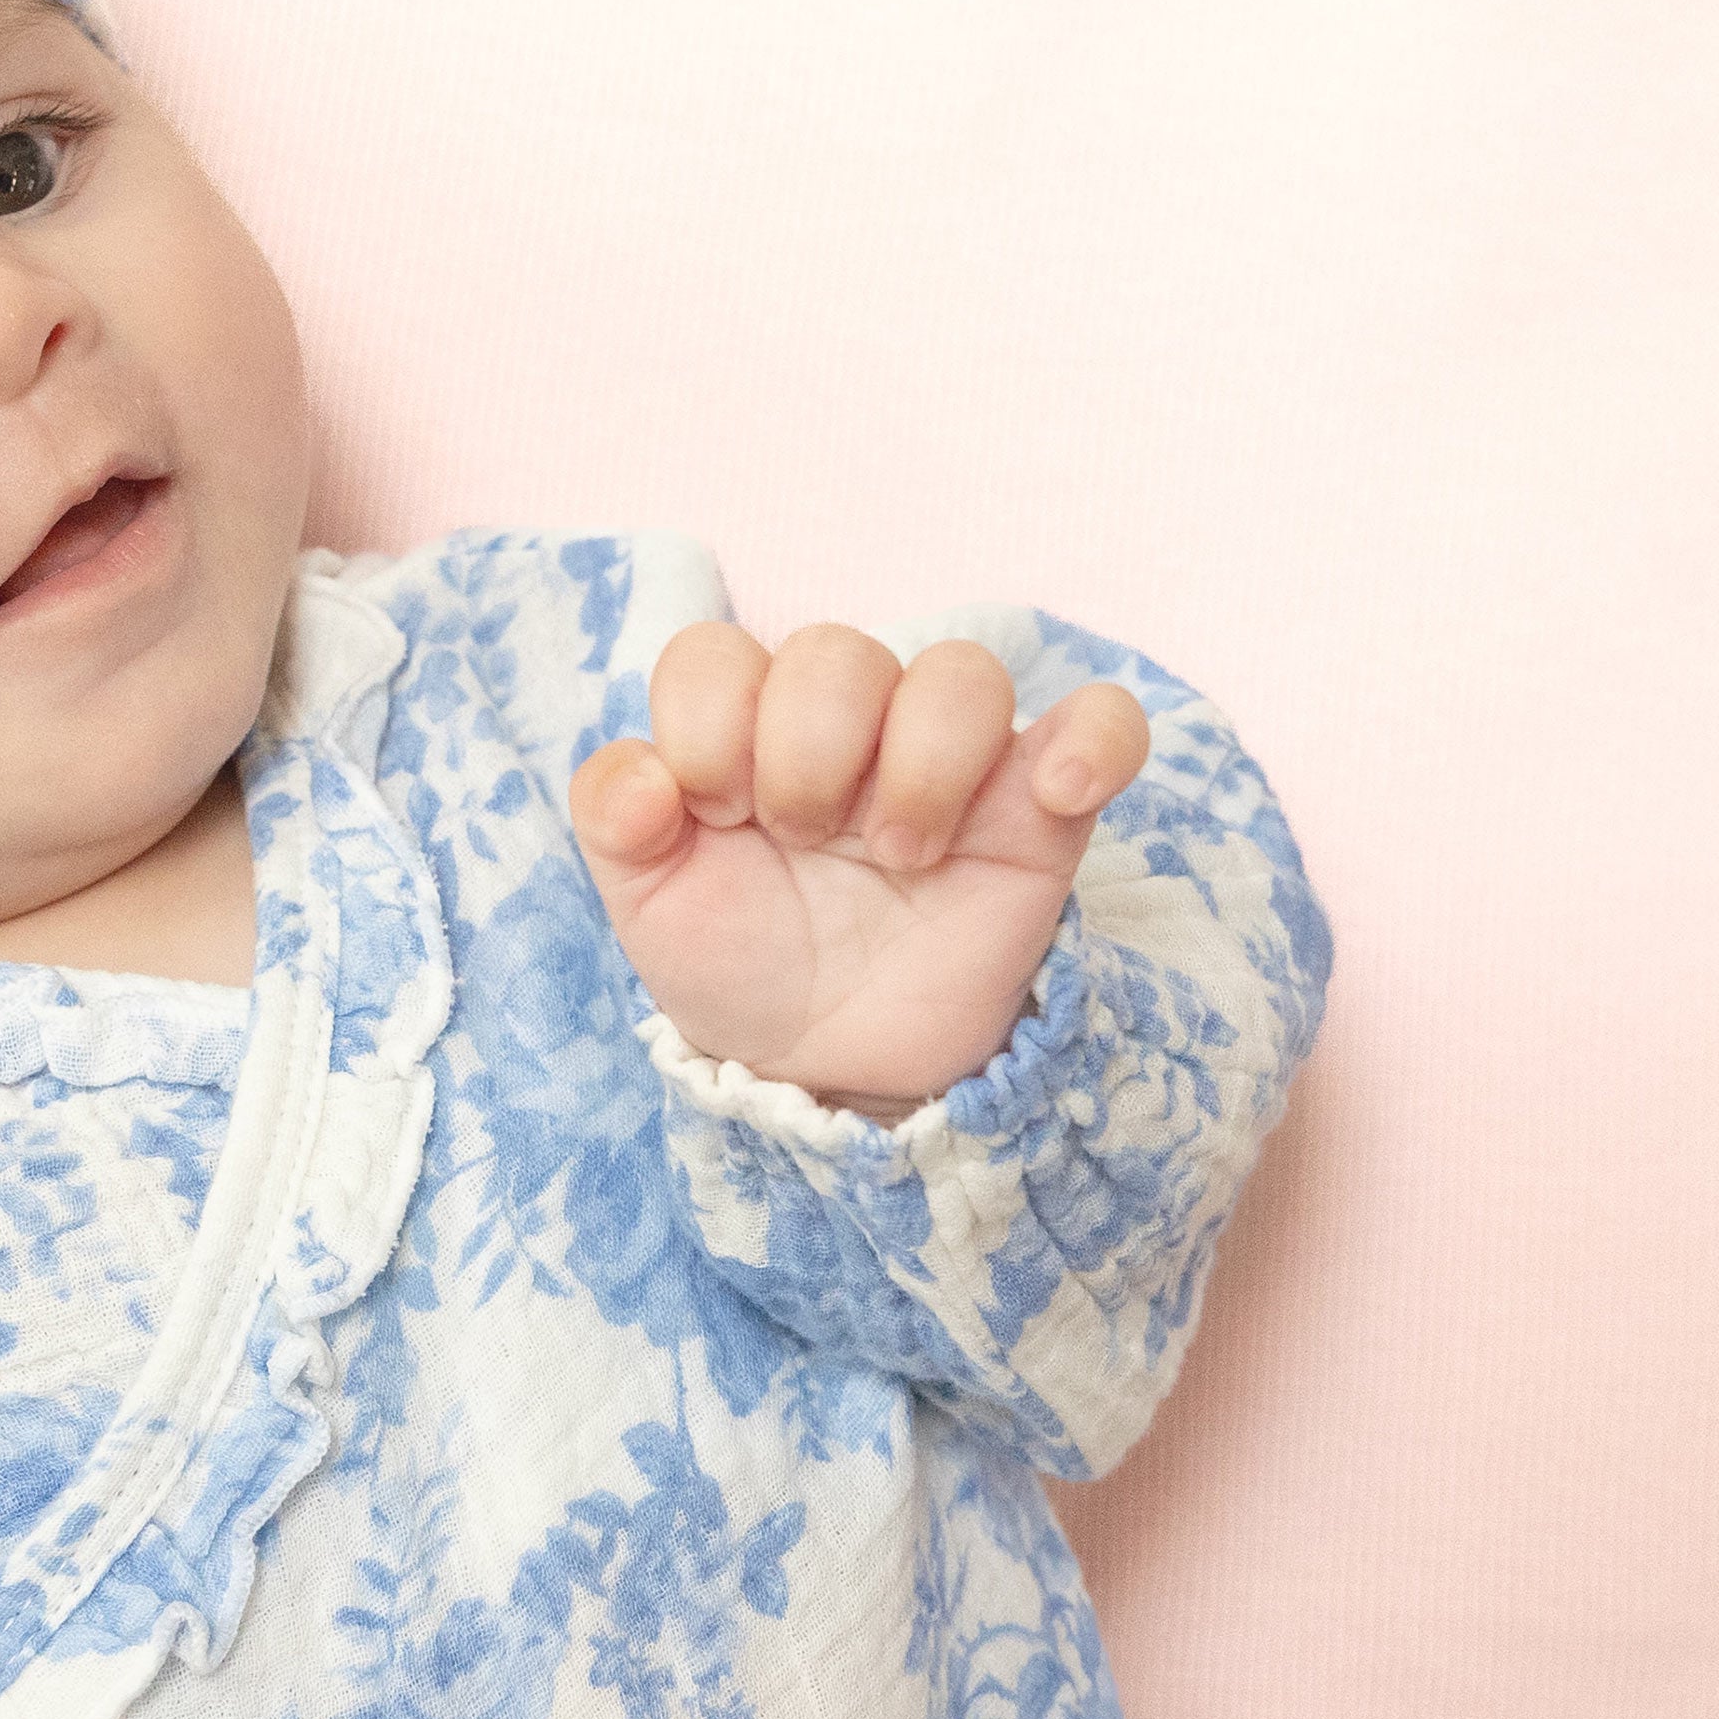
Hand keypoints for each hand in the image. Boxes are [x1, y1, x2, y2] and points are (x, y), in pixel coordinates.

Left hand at [568, 623, 1149, 1112]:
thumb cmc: (741, 963)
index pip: (715, 654)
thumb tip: (641, 777)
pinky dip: (1094, 739)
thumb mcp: (650, 907)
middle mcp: (846, 725)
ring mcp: (948, 762)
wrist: (828, 1065)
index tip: (715, 814)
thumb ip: (617, 823)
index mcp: (742, 728)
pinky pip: (1102, 726)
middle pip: (837, 653)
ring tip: (900, 856)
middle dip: (807, 752)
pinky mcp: (1039, 812)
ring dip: (921, 762)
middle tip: (807, 842)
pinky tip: (1056, 792)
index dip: (707, 726)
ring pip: (962, 674)